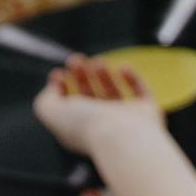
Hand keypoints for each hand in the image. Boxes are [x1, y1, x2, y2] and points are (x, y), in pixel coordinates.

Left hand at [33, 55, 166, 156]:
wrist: (122, 136)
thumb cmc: (86, 125)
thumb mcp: (50, 112)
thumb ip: (46, 99)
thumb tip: (56, 88)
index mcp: (81, 130)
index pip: (70, 107)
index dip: (62, 87)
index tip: (59, 73)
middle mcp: (104, 126)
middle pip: (91, 96)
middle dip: (81, 74)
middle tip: (76, 59)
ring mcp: (127, 121)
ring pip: (114, 93)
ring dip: (102, 73)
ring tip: (97, 62)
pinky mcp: (148, 114)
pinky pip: (142, 92)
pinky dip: (133, 77)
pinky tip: (123, 66)